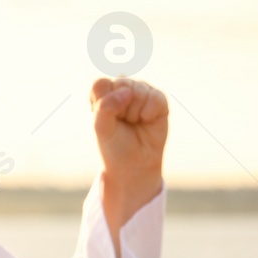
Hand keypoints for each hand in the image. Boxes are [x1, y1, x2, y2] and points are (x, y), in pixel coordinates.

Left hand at [91, 77, 167, 257]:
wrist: (136, 176)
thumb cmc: (113, 158)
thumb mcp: (100, 131)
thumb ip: (103, 108)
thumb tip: (120, 89)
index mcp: (101, 102)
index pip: (98, 84)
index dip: (102, 99)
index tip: (102, 118)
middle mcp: (120, 97)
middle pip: (118, 82)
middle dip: (120, 105)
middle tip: (121, 126)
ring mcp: (141, 99)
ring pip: (138, 87)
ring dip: (136, 109)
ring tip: (135, 127)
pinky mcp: (159, 105)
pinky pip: (156, 97)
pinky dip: (151, 110)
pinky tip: (148, 123)